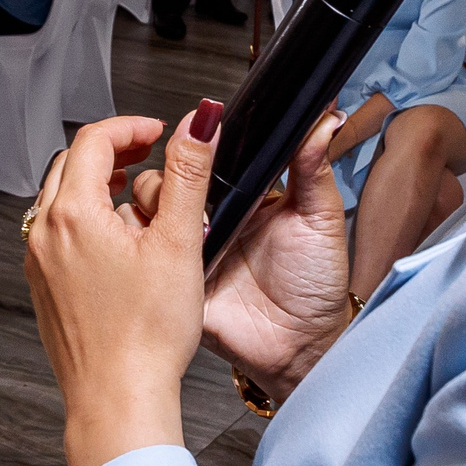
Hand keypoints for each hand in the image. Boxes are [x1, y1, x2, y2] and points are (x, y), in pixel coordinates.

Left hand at [26, 110, 217, 465]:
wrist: (118, 399)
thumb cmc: (146, 336)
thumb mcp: (178, 242)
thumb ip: (187, 174)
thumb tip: (199, 124)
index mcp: (72, 215)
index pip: (93, 141)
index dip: (130, 126)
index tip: (158, 131)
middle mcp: (45, 236)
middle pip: (72, 166)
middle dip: (112, 151)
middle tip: (148, 154)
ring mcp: (40, 265)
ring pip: (62, 202)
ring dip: (98, 186)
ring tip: (138, 199)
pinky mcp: (45, 291)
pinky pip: (59, 238)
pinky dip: (86, 222)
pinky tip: (122, 247)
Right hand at [149, 107, 355, 400]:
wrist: (300, 347)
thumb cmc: (316, 286)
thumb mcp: (321, 218)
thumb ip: (314, 167)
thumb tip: (324, 117)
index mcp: (244, 195)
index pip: (210, 155)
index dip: (200, 141)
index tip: (199, 129)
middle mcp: (210, 216)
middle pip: (170, 176)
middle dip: (172, 171)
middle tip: (192, 181)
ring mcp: (187, 246)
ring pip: (147, 207)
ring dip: (156, 204)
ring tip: (191, 222)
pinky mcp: (171, 276)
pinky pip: (141, 252)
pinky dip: (143, 243)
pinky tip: (166, 244)